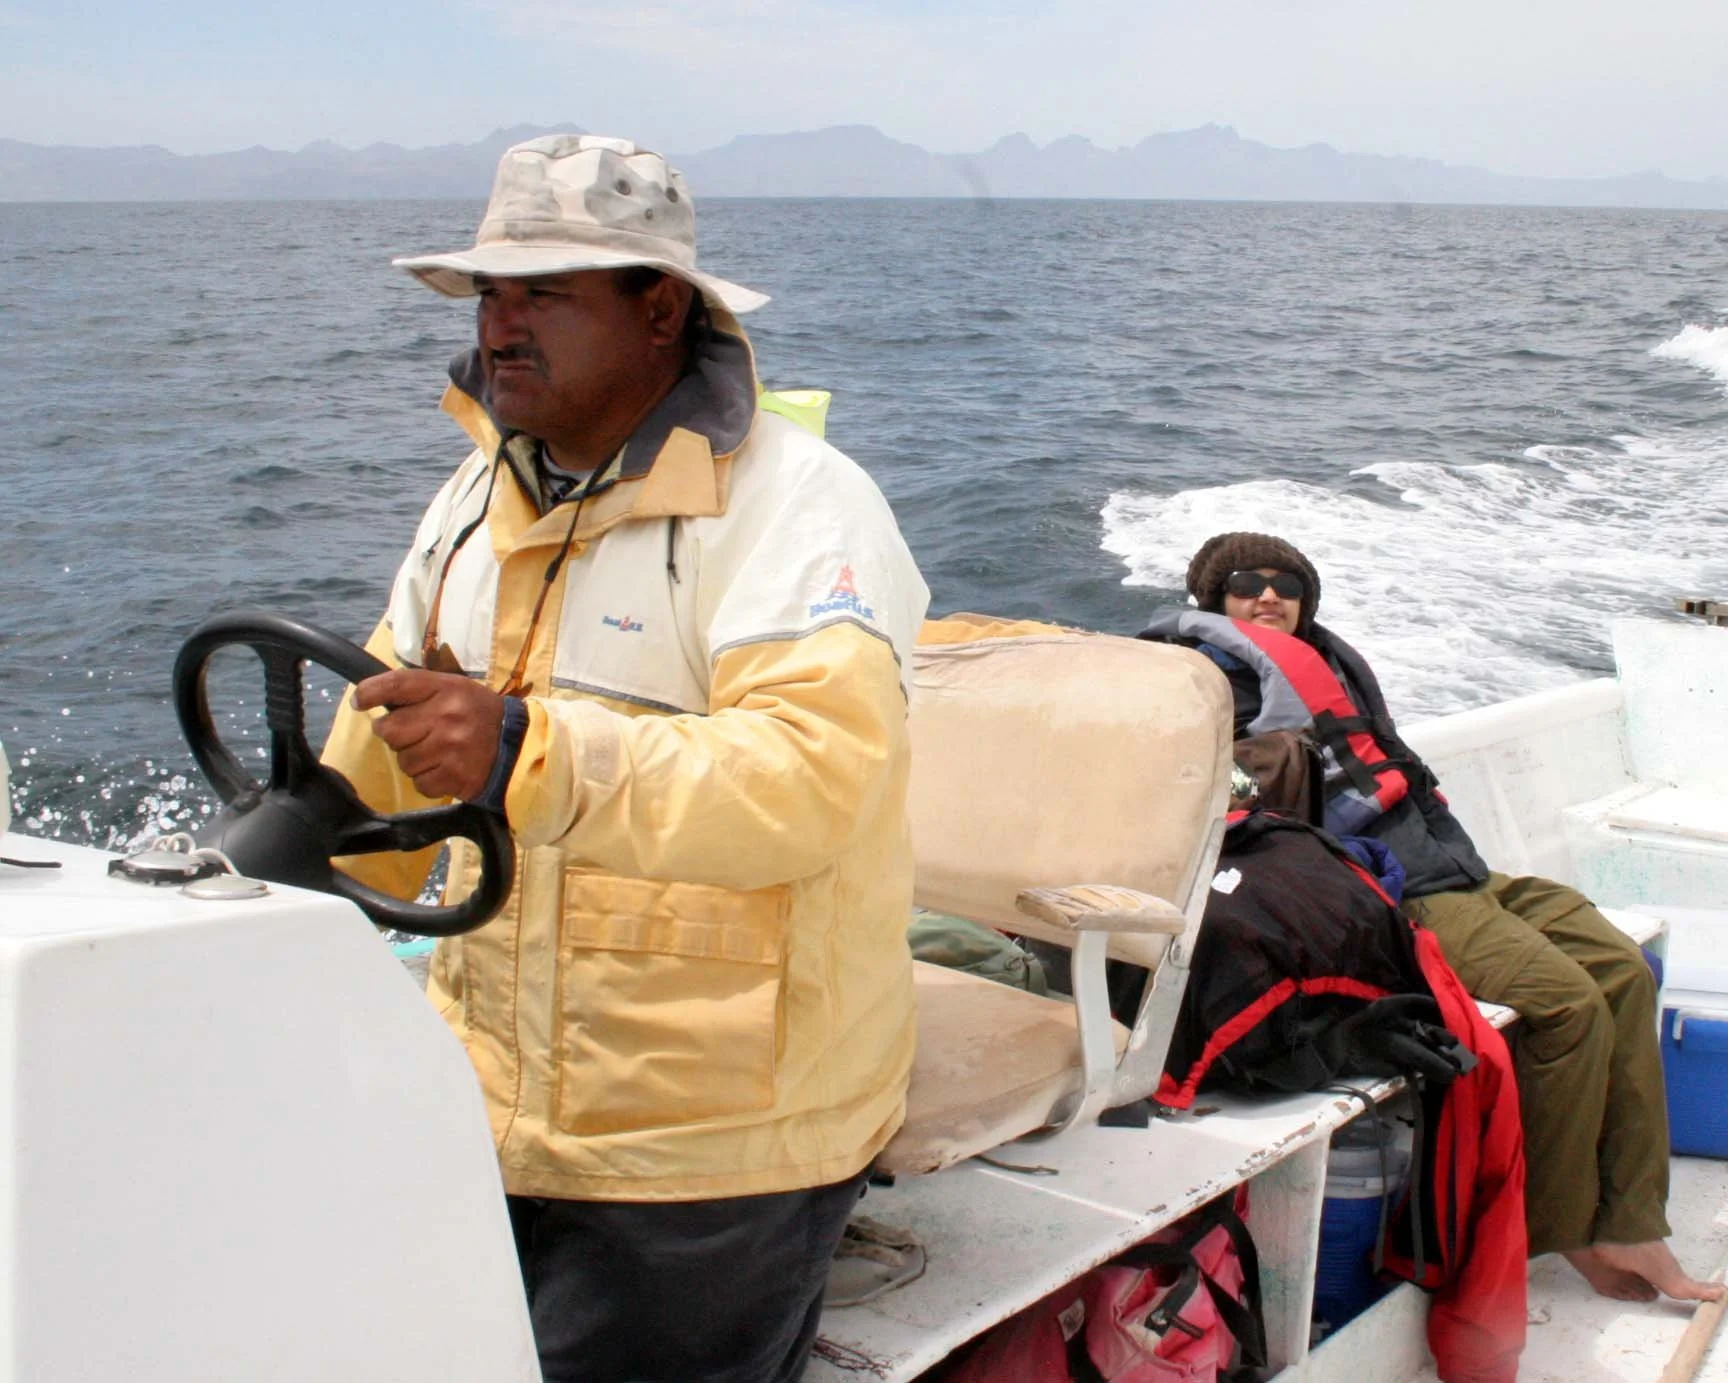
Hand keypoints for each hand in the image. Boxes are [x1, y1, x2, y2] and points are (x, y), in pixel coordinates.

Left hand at [353, 668, 505, 801]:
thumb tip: (369, 697)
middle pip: (390, 729)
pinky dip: (427, 780)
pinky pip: (419, 783)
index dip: (370, 692)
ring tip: (434, 753)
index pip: (397, 684)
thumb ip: (418, 691)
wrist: (517, 747)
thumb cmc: (479, 714)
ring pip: (403, 760)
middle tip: (410, 734)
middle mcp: (446, 716)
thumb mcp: (455, 689)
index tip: (359, 701)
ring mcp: (450, 748)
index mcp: (446, 689)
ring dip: (413, 759)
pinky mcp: (454, 777)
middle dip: (393, 734)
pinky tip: (443, 769)